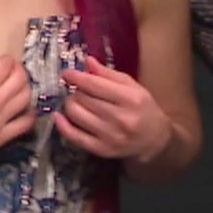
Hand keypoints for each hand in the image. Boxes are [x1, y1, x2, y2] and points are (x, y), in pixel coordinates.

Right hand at [0, 50, 35, 177]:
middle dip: (18, 70)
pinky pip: (25, 124)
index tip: (3, 60)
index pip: (5, 66)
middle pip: (20, 80)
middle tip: (11, 70)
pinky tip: (24, 109)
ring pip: (26, 99)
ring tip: (17, 86)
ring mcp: (0, 122)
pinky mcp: (1, 138)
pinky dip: (30, 114)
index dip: (7, 59)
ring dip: (25, 88)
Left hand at [55, 56, 173, 163]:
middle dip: (76, 91)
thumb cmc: (142, 108)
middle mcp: (121, 119)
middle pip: (83, 99)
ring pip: (76, 115)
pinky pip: (74, 137)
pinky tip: (58, 116)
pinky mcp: (102, 150)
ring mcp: (110, 136)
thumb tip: (87, 61)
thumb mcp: (132, 87)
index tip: (66, 73)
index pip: (95, 85)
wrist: (153, 140)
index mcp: (130, 99)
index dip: (76, 77)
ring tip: (77, 102)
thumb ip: (109, 74)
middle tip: (79, 90)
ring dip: (70, 105)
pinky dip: (62, 125)